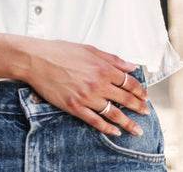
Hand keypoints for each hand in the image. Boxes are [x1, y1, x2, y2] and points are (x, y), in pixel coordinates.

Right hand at [23, 38, 149, 136]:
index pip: (129, 82)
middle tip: (146, 113)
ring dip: (128, 123)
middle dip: (139, 107)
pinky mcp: (75, 107)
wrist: (36, 60)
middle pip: (125, 99)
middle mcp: (98, 84)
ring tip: (137, 130)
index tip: (144, 96)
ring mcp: (87, 97)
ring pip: (114, 113)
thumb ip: (113, 59)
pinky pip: (95, 121)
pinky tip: (115, 132)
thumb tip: (131, 66)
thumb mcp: (90, 49)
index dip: (139, 90)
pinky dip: (107, 128)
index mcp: (103, 68)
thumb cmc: (60, 51)